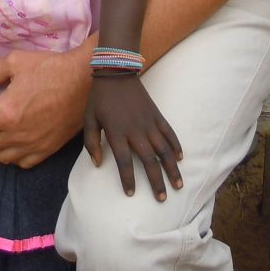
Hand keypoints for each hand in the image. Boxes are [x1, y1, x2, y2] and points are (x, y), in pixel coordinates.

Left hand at [0, 45, 91, 166]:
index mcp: (5, 113)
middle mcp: (16, 134)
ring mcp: (33, 145)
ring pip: (1, 158)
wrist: (85, 81)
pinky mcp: (48, 150)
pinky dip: (12, 157)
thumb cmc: (50, 68)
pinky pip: (22, 163)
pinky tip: (12, 145)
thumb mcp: (16, 62)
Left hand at [84, 76, 182, 198]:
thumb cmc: (100, 98)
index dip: (127, 179)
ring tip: (178, 185)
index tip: (131, 194)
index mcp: (117, 132)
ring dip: (172, 168)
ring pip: (164, 150)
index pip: (124, 162)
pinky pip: (169, 132)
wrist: (116, 71)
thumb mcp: (89, 119)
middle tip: (162, 199)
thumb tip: (97, 164)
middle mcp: (135, 130)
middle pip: (149, 161)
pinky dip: (176, 145)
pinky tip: (180, 158)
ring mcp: (148, 122)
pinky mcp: (157, 114)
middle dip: (157, 182)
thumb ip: (91, 142)